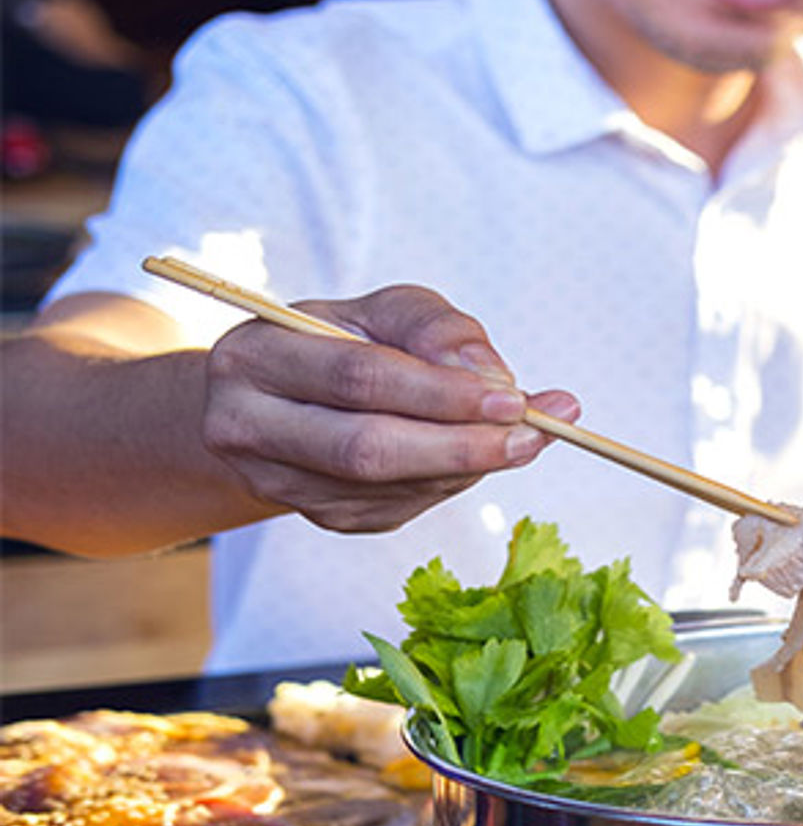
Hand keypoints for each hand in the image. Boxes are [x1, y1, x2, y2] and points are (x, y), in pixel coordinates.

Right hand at [202, 285, 577, 532]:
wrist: (287, 396)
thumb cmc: (343, 341)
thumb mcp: (385, 311)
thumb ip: (437, 328)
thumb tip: (493, 378)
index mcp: (254, 357)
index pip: (359, 379)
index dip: (440, 393)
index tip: (513, 398)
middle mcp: (247, 427)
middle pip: (367, 450)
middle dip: (460, 445)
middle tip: (532, 435)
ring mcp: (279, 482)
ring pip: (388, 487)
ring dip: (467, 466)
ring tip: (523, 439)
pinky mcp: (320, 515)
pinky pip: (401, 507)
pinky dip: (451, 481)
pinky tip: (478, 455)